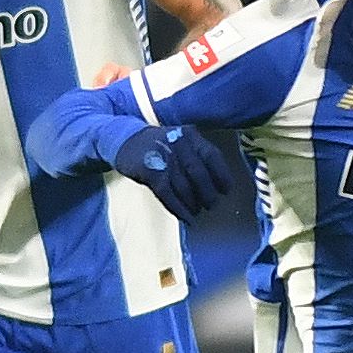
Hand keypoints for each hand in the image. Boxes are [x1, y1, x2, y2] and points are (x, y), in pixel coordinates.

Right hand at [112, 123, 233, 220]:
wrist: (125, 139)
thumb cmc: (159, 145)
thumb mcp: (180, 141)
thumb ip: (197, 156)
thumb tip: (216, 185)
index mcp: (190, 135)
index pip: (212, 155)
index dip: (222, 175)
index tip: (227, 191)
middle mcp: (178, 143)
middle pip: (198, 173)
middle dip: (207, 194)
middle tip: (212, 205)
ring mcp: (162, 156)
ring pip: (183, 186)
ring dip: (192, 204)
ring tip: (196, 212)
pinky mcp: (149, 170)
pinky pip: (167, 194)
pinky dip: (178, 208)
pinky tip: (185, 217)